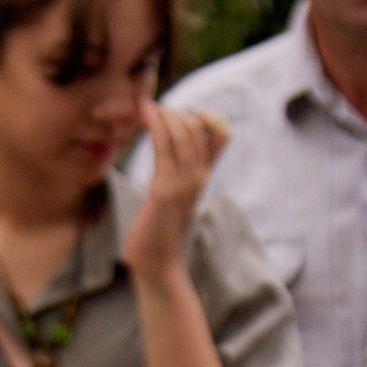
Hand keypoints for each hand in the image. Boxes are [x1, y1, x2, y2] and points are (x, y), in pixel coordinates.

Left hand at [123, 101, 227, 284]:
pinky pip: (164, 149)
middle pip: (199, 127)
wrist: (156, 262)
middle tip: (153, 106)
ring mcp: (184, 183)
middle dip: (176, 111)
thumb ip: (176, 169)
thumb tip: (172, 148)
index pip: (221, 133)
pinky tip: (146, 113)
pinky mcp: (165, 190)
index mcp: (203, 175)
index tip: (176, 113)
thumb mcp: (172, 192)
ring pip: (183, 134)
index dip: (204, 115)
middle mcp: (198, 176)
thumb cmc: (159, 227)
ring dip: (165, 113)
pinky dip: (156, 126)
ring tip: (146, 105)